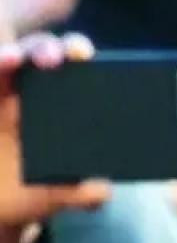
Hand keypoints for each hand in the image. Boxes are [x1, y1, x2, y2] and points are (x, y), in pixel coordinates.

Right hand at [0, 32, 108, 242]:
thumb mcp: (55, 193)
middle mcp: (30, 91)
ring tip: (9, 59)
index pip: (73, 63)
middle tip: (52, 59)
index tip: (82, 54)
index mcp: (63, 102)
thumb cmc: (31, 190)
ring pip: (3, 62)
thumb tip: (101, 193)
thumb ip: (79, 192)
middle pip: (39, 53)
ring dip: (7, 56)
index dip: (77, 51)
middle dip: (46, 48)